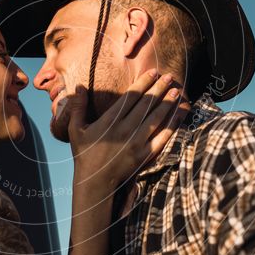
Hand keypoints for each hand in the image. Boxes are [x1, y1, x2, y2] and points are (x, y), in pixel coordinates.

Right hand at [65, 68, 189, 189]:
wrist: (95, 182)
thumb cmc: (84, 153)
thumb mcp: (75, 129)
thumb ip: (78, 107)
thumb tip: (79, 85)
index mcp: (109, 121)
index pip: (131, 97)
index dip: (143, 83)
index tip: (152, 72)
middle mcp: (125, 129)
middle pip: (146, 104)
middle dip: (159, 88)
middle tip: (168, 76)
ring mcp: (136, 142)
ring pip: (156, 118)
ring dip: (167, 103)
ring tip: (176, 90)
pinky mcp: (144, 155)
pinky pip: (162, 137)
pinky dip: (172, 125)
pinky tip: (179, 114)